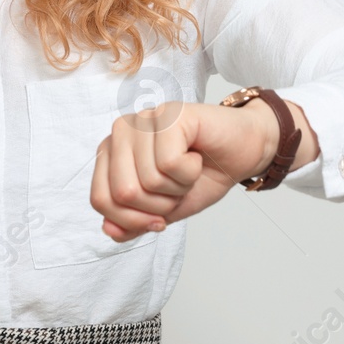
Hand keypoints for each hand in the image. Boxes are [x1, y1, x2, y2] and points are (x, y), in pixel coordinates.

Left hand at [89, 100, 274, 242]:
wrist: (242, 153)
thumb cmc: (202, 175)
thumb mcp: (164, 210)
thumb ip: (133, 222)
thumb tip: (109, 230)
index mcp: (111, 152)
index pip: (100, 200)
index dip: (133, 220)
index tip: (159, 214)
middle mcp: (122, 131)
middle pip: (122, 193)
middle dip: (158, 205)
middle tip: (177, 187)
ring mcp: (145, 119)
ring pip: (147, 180)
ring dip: (177, 188)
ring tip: (188, 169)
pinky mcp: (171, 114)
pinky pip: (170, 163)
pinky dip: (189, 172)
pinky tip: (196, 156)